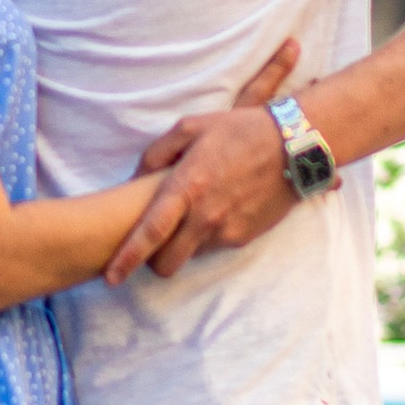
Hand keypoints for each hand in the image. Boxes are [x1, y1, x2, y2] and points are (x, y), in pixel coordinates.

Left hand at [104, 41, 304, 284]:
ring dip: (184, 245)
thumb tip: (135, 179)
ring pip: (190, 256)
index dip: (127, 258)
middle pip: (167, 263)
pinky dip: (208, 236)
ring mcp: (226, 230)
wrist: (294, 146)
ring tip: (193, 215)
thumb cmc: (238, 131)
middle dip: (154, 262)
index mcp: (186, 186)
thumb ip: (156, 153)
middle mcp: (205, 215)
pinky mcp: (244, 237)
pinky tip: (218, 210)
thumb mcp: (190, 128)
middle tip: (153, 246)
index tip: (109, 277)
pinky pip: (214, 246)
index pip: (150, 232)